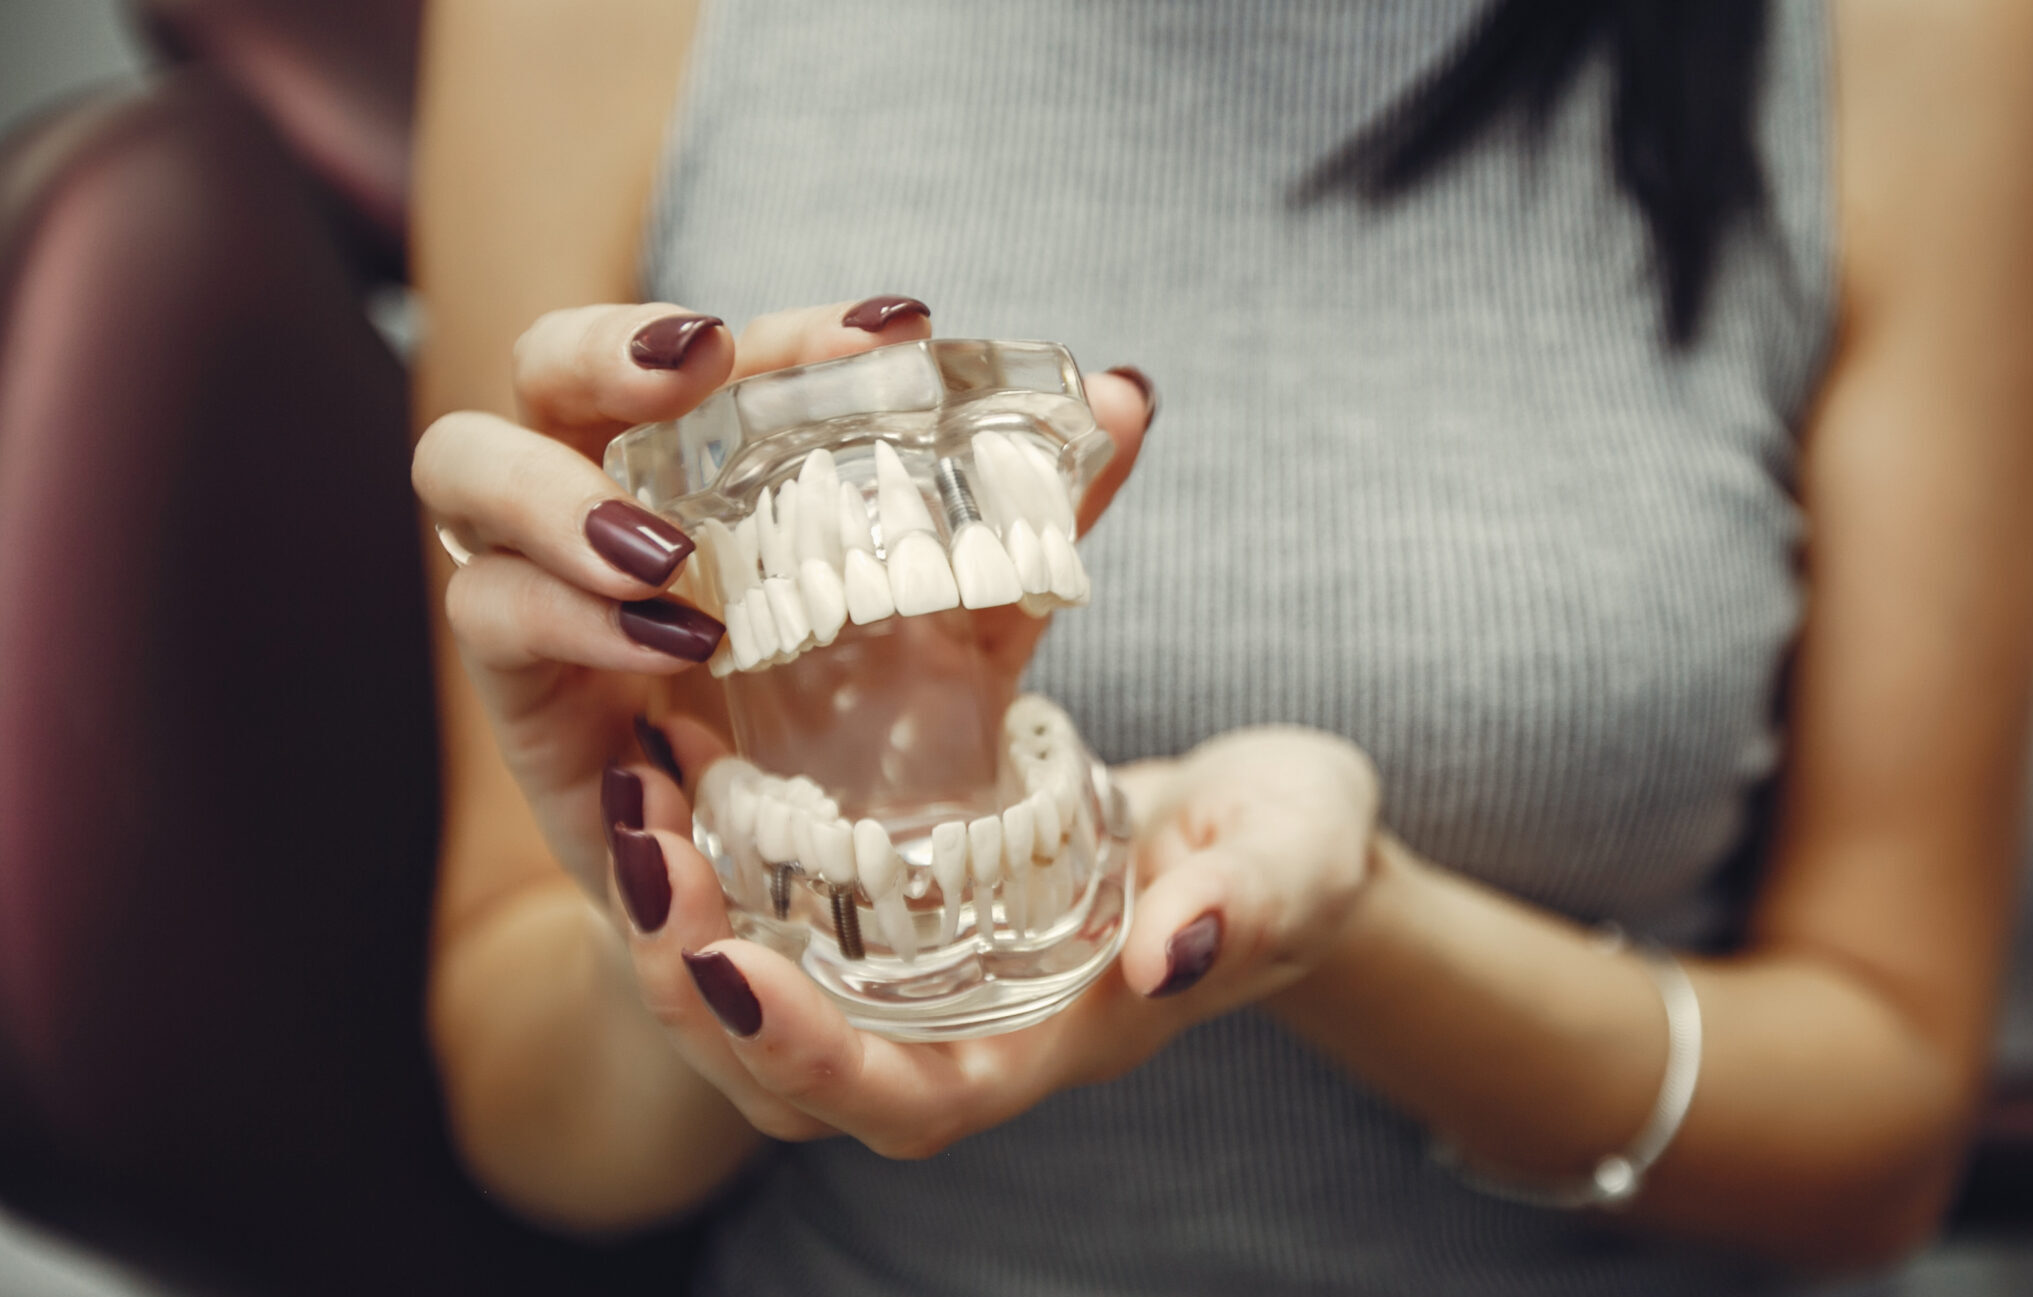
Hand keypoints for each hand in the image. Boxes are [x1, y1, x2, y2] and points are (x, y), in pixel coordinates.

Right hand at [412, 297, 1152, 900]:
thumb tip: (1130, 396)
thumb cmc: (865, 743)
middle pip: (542, 368)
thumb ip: (1036, 522)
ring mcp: (551, 593)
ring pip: (465, 473)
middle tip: (703, 368)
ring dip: (560, 491)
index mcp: (707, 470)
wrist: (801, 917)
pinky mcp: (529, 701)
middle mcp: (609, 507)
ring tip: (671, 551)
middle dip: (606, 349)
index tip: (897, 328)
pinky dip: (567, 616)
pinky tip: (670, 642)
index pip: (713, 355)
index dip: (792, 332)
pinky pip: (493, 620)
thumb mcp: (968, 629)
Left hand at [607, 725, 1381, 1153]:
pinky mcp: (900, 895)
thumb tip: (1166, 953)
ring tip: (634, 794)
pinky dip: (716, 843)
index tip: (728, 971)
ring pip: (765, 987)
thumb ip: (1246, 901)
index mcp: (1053, 1040)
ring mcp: (925, 967)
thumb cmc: (1293, 845)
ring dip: (678, 911)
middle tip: (637, 851)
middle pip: (793, 1074)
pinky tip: (682, 746)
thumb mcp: (1296, 853)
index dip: (811, 1060)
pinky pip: (779, 901)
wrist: (1272, 824)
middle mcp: (966, 1026)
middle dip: (690, 984)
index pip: (911, 1101)